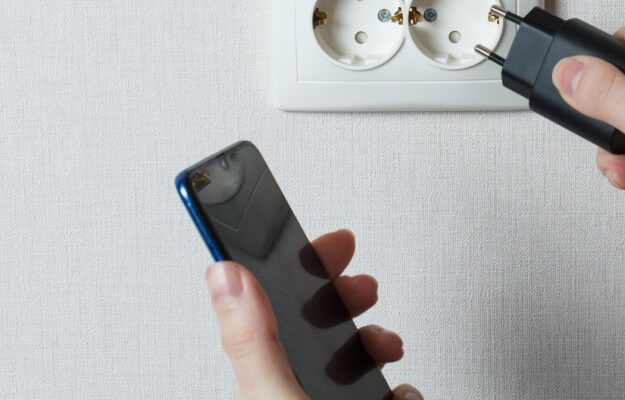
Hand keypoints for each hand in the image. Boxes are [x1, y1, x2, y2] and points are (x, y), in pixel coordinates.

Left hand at [206, 229, 422, 399]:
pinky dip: (399, 389)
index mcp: (261, 380)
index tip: (326, 239)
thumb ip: (253, 341)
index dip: (296, 266)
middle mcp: (290, 390)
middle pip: (314, 323)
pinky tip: (400, 393)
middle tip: (363, 285)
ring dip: (377, 341)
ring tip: (387, 345)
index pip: (269, 305)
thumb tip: (225, 273)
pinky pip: (383, 393)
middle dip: (345, 296)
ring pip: (352, 357)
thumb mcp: (273, 396)